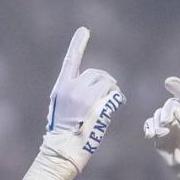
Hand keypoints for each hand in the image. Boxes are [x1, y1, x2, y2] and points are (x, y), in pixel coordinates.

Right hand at [13, 27, 123, 179]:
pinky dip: (117, 99)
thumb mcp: (62, 110)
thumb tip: (93, 87)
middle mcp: (71, 87)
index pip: (71, 60)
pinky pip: (113, 94)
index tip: (84, 30)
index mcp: (61, 87)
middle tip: (112, 93)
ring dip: (114, 90)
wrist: (63, 149)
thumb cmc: (64, 135)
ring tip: (114, 102)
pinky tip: (116, 107)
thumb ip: (74, 95)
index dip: (78, 44)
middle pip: (96, 73)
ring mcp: (83, 95)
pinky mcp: (95, 105)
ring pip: (106, 82)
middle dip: (106, 81)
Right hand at [144, 77, 179, 179]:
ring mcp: (171, 129)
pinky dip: (149, 128)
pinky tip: (152, 135)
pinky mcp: (160, 139)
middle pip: (170, 105)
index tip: (169, 81)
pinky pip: (150, 126)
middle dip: (166, 111)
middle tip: (167, 123)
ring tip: (162, 134)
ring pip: (158, 115)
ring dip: (158, 122)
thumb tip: (177, 110)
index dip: (179, 88)